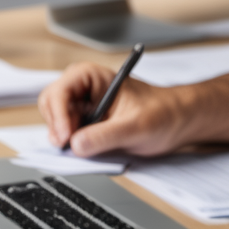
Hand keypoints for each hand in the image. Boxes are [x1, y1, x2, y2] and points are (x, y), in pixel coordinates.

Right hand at [39, 63, 186, 157]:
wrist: (178, 122)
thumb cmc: (163, 113)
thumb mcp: (137, 126)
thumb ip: (106, 135)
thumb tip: (76, 145)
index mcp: (92, 77)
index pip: (60, 92)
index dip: (58, 116)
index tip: (65, 138)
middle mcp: (83, 90)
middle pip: (51, 105)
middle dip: (57, 127)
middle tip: (69, 147)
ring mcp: (84, 108)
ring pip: (56, 122)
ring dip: (63, 138)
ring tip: (83, 149)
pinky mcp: (87, 126)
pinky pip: (68, 136)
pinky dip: (71, 146)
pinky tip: (86, 152)